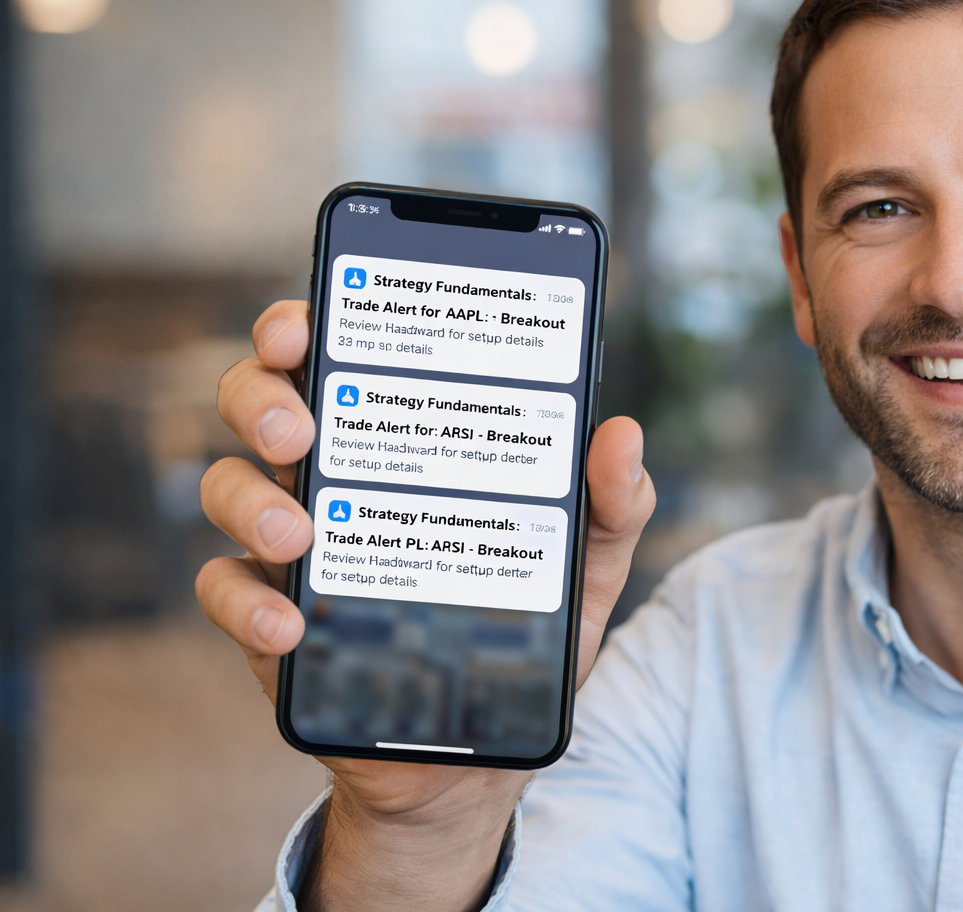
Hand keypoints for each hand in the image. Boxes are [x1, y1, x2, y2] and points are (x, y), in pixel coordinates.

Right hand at [197, 300, 654, 910]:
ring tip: (301, 536)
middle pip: (259, 401)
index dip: (304, 324)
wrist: (477, 754)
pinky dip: (245, 605)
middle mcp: (334, 474)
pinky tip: (290, 626)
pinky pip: (224, 592)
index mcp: (401, 438)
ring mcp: (292, 547)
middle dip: (261, 398)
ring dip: (250, 502)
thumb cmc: (525, 633)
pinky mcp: (268, 620)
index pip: (337, 354)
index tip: (307, 324)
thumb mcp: (584, 567)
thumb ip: (611, 505)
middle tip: (300, 430)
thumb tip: (623, 435)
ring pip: (227, 487)